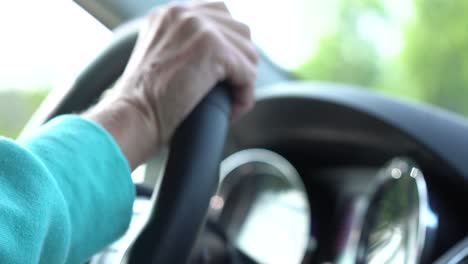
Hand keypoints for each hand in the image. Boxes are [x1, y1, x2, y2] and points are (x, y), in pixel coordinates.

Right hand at [85, 2, 257, 168]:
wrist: (133, 117)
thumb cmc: (144, 102)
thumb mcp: (161, 61)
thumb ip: (182, 48)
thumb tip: (216, 61)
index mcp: (170, 13)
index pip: (218, 15)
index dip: (229, 47)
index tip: (224, 74)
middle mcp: (183, 13)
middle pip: (239, 31)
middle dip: (241, 63)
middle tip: (229, 90)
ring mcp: (198, 26)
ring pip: (248, 52)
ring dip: (244, 80)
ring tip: (229, 102)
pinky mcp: (212, 47)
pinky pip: (248, 72)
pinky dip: (245, 95)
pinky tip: (232, 110)